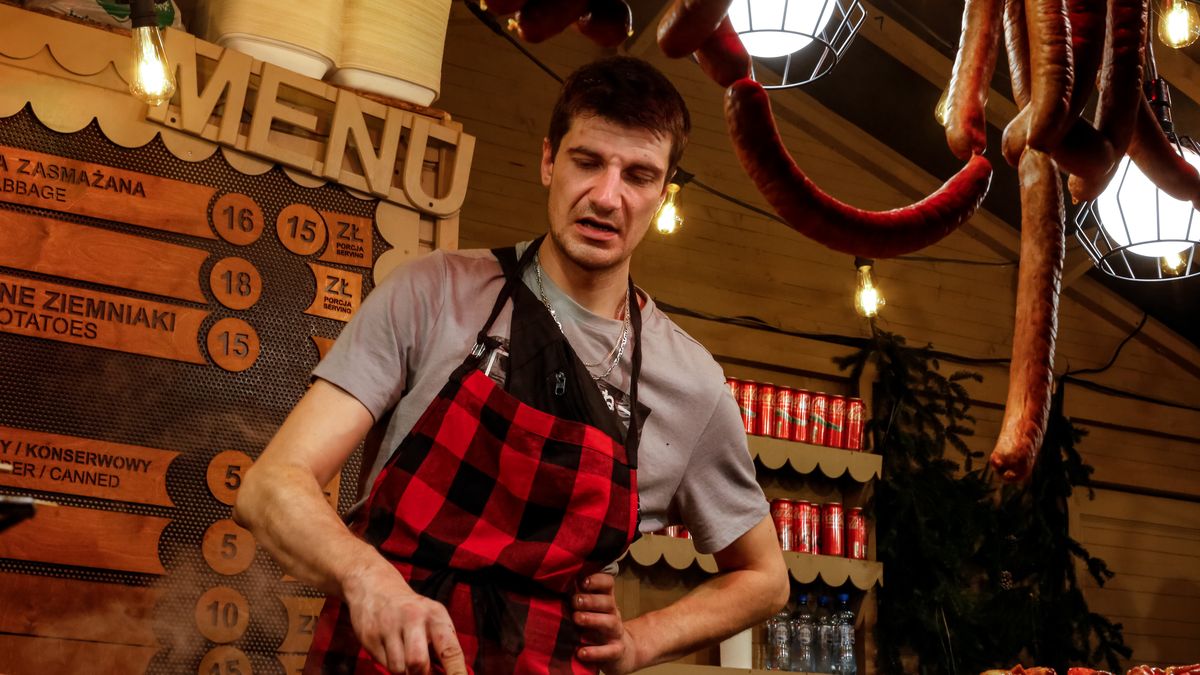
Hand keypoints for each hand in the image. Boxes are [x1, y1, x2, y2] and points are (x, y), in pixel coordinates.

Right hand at [342, 564, 467, 674]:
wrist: (374, 587)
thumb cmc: (411, 611)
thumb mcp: (433, 620)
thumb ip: (442, 647)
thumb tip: (448, 674)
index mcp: (436, 615)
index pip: (450, 651)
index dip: (456, 672)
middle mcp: (413, 618)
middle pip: (418, 663)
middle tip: (423, 671)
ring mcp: (389, 626)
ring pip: (398, 669)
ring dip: (404, 671)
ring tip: (405, 656)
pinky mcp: (370, 635)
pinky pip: (383, 664)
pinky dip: (390, 664)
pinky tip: (391, 649)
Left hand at [573, 572, 637, 673]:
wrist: (622, 652)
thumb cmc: (598, 626)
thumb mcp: (591, 610)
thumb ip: (578, 598)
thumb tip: (555, 583)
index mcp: (606, 600)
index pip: (607, 584)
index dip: (597, 580)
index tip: (583, 581)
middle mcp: (613, 613)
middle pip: (608, 602)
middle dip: (590, 600)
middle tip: (574, 601)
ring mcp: (616, 633)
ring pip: (610, 622)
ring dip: (593, 619)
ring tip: (577, 619)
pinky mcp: (616, 651)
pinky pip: (609, 651)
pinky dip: (595, 652)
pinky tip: (581, 652)